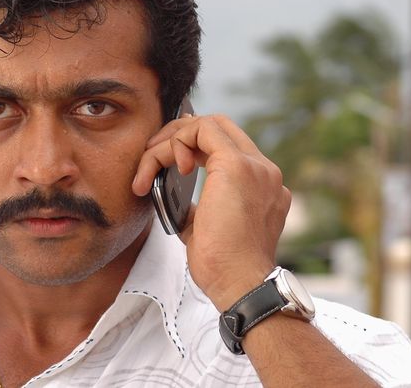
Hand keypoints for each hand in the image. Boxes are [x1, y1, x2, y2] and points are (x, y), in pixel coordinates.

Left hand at [132, 115, 291, 310]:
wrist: (240, 284)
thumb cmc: (223, 267)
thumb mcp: (204, 228)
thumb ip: (196, 206)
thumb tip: (170, 194)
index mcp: (262, 185)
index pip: (227, 144)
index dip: (192, 144)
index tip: (168, 165)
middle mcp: (264, 171)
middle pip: (219, 126)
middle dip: (178, 135)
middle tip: (151, 157)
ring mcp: (255, 166)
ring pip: (206, 125)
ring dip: (169, 142)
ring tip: (147, 169)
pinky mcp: (236, 166)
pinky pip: (199, 132)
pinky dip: (173, 144)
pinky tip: (161, 167)